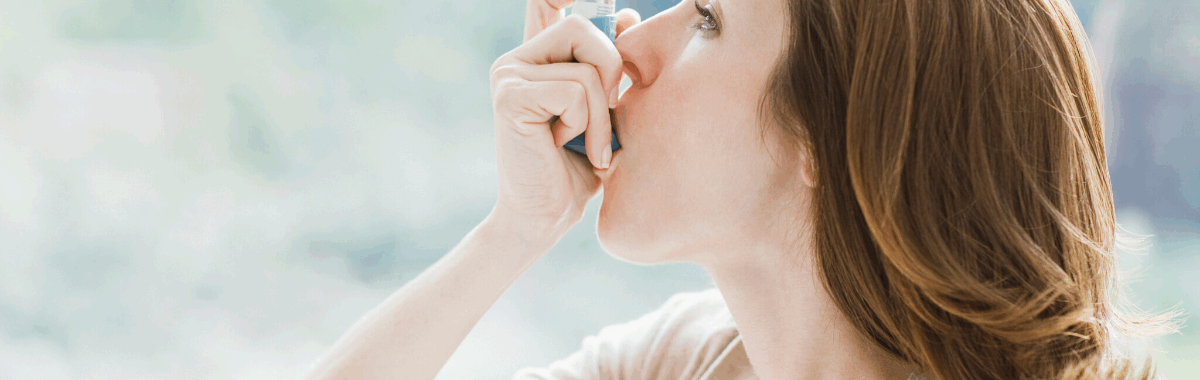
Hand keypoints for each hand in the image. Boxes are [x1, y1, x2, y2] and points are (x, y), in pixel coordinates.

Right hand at [488, 1, 638, 233]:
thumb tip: (627, 16)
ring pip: (587, 67)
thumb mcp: (605, 108)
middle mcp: (518, 58)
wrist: (545, 216)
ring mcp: (508, 73)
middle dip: (612, 71)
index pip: (547, 0)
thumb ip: (610, 65)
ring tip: (588, 145)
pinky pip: (575, 91)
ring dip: (602, 115)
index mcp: (539, 57)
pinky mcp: (509, 95)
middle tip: (605, 117)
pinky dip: (586, 125)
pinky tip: (566, 147)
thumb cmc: (579, 167)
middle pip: (585, 27)